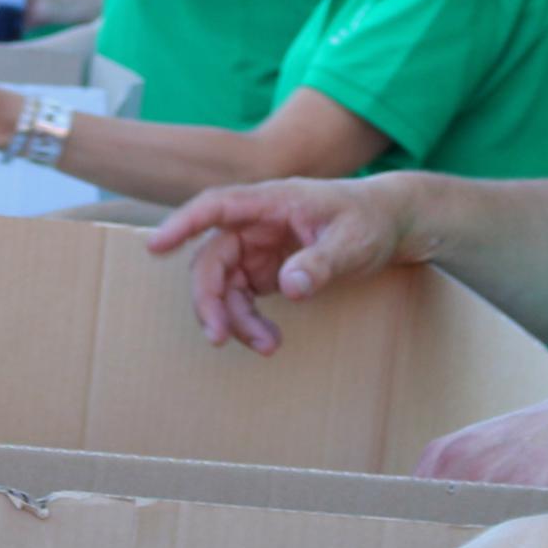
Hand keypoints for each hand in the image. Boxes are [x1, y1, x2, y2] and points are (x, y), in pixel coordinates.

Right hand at [142, 178, 423, 353]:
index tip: (156, 246)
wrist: (391, 223)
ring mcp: (257, 247)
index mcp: (272, 201)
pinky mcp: (265, 268)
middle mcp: (256, 222)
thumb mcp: (354, 241)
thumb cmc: (372, 220)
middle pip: (212, 257)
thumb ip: (322, 262)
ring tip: (267, 347)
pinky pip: (241, 298)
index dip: (182, 224)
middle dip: (209, 299)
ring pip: (224, 284)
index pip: (216, 206)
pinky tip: (270, 340)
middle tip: (217, 336)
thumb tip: (289, 287)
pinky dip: (249, 321)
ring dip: (234, 318)